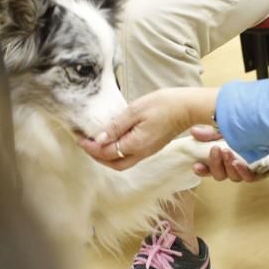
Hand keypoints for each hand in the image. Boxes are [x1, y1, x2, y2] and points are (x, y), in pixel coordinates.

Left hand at [77, 87, 217, 169]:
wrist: (188, 107)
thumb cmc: (164, 105)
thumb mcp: (135, 110)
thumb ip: (116, 126)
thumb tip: (99, 140)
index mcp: (136, 145)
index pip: (107, 152)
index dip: (91, 148)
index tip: (80, 139)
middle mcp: (141, 153)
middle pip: (114, 164)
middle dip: (97, 157)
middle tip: (86, 145)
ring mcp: (148, 151)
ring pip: (122, 162)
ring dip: (107, 156)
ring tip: (96, 144)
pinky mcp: (152, 147)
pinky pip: (130, 156)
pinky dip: (118, 153)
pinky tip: (114, 141)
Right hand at [190, 125, 262, 182]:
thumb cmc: (248, 126)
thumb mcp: (227, 125)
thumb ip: (211, 131)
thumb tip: (194, 131)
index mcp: (223, 159)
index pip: (209, 169)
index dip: (202, 170)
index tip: (196, 165)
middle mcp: (234, 167)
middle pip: (220, 174)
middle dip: (215, 163)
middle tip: (215, 149)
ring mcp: (248, 171)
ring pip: (234, 177)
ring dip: (228, 166)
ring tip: (227, 153)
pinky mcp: (263, 171)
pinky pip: (251, 177)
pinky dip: (243, 171)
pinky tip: (238, 163)